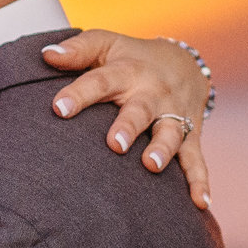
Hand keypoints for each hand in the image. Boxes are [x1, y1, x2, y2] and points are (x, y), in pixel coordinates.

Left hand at [41, 31, 213, 209]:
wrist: (184, 63)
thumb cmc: (130, 58)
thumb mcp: (106, 44)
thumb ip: (77, 50)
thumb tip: (46, 55)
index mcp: (127, 71)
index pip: (101, 81)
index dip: (80, 94)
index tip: (59, 108)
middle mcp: (153, 93)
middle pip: (140, 109)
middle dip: (129, 126)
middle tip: (115, 144)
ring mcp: (173, 116)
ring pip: (171, 133)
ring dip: (163, 149)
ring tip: (152, 166)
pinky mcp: (191, 135)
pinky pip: (196, 159)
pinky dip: (200, 180)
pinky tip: (200, 203)